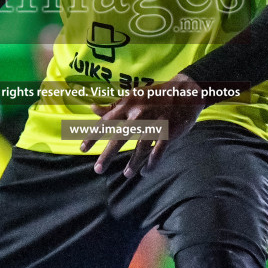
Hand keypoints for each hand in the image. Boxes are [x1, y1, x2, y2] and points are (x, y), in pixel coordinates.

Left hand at [82, 73, 204, 178]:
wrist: (185, 92)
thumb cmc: (155, 95)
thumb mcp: (133, 96)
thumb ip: (113, 105)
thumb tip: (92, 108)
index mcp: (128, 104)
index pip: (106, 122)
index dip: (93, 136)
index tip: (82, 149)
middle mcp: (139, 114)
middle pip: (119, 138)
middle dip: (107, 155)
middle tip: (98, 169)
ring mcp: (154, 124)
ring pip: (140, 149)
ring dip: (133, 164)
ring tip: (126, 174)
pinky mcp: (168, 133)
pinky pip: (158, 153)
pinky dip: (151, 164)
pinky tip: (145, 172)